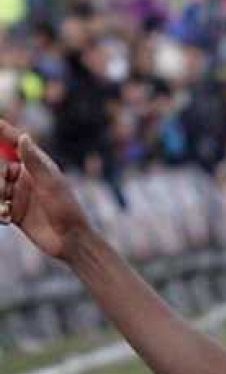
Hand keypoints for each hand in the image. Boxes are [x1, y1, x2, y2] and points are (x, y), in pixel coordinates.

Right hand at [0, 119, 91, 259]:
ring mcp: (18, 194)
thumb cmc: (67, 210)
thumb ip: (34, 162)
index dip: (3, 132)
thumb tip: (23, 137)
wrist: (70, 242)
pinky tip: (5, 218)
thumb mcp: (50, 184)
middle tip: (3, 189)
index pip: (16, 144)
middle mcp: (26, 177)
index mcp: (38, 167)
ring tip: (3, 208)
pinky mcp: (12, 211)